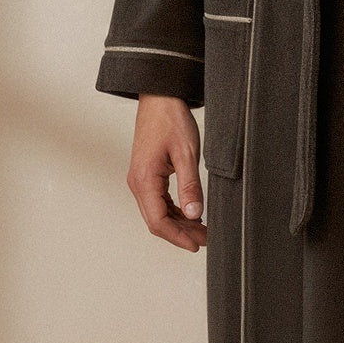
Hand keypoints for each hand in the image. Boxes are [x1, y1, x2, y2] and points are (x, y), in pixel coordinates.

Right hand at [125, 94, 208, 251]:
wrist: (160, 97)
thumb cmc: (170, 119)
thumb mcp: (187, 153)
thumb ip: (191, 186)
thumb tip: (195, 214)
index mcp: (145, 179)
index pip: (158, 221)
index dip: (178, 237)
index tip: (197, 245)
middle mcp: (138, 182)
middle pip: (156, 221)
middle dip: (181, 233)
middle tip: (206, 239)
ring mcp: (140, 179)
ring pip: (157, 213)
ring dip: (179, 223)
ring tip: (203, 229)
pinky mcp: (147, 175)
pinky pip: (158, 201)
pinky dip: (174, 211)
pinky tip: (191, 213)